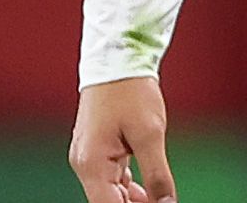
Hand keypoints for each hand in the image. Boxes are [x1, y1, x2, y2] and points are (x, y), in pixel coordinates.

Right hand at [70, 76, 176, 202]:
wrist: (117, 58)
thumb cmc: (130, 90)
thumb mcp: (150, 133)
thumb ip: (157, 174)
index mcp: (92, 163)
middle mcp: (85, 164)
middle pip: (108, 202)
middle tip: (161, 202)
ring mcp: (89, 157)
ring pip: (110, 191)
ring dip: (133, 199)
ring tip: (158, 199)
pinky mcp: (98, 150)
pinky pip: (111, 177)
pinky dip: (128, 186)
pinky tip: (147, 190)